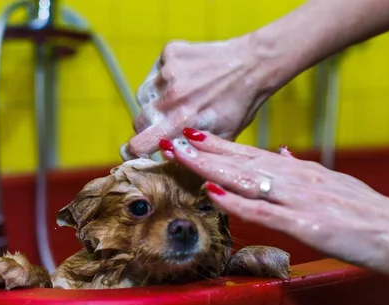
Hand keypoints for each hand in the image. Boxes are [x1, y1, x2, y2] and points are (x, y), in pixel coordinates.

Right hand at [121, 36, 275, 159]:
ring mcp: (169, 72)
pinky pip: (154, 72)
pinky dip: (165, 78)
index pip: (137, 144)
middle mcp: (171, 97)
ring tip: (180, 98)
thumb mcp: (220, 139)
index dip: (134, 151)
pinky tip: (185, 79)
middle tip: (169, 122)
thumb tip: (167, 168)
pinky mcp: (170, 52)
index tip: (137, 151)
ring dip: (156, 101)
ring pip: (144, 95)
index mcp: (181, 122)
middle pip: (138, 120)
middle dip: (149, 126)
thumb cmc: (239, 106)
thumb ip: (192, 154)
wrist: (254, 65)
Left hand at [158, 129, 388, 275]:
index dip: (217, 145)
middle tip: (169, 140)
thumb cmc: (364, 211)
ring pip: (245, 179)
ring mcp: (297, 200)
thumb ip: (303, 170)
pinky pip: (264, 212)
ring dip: (209, 167)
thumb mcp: (331, 182)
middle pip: (239, 161)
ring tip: (180, 156)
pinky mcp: (306, 224)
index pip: (249, 154)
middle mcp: (293, 179)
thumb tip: (283, 154)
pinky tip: (213, 193)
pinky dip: (237, 202)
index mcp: (297, 171)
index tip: (190, 136)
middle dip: (202, 151)